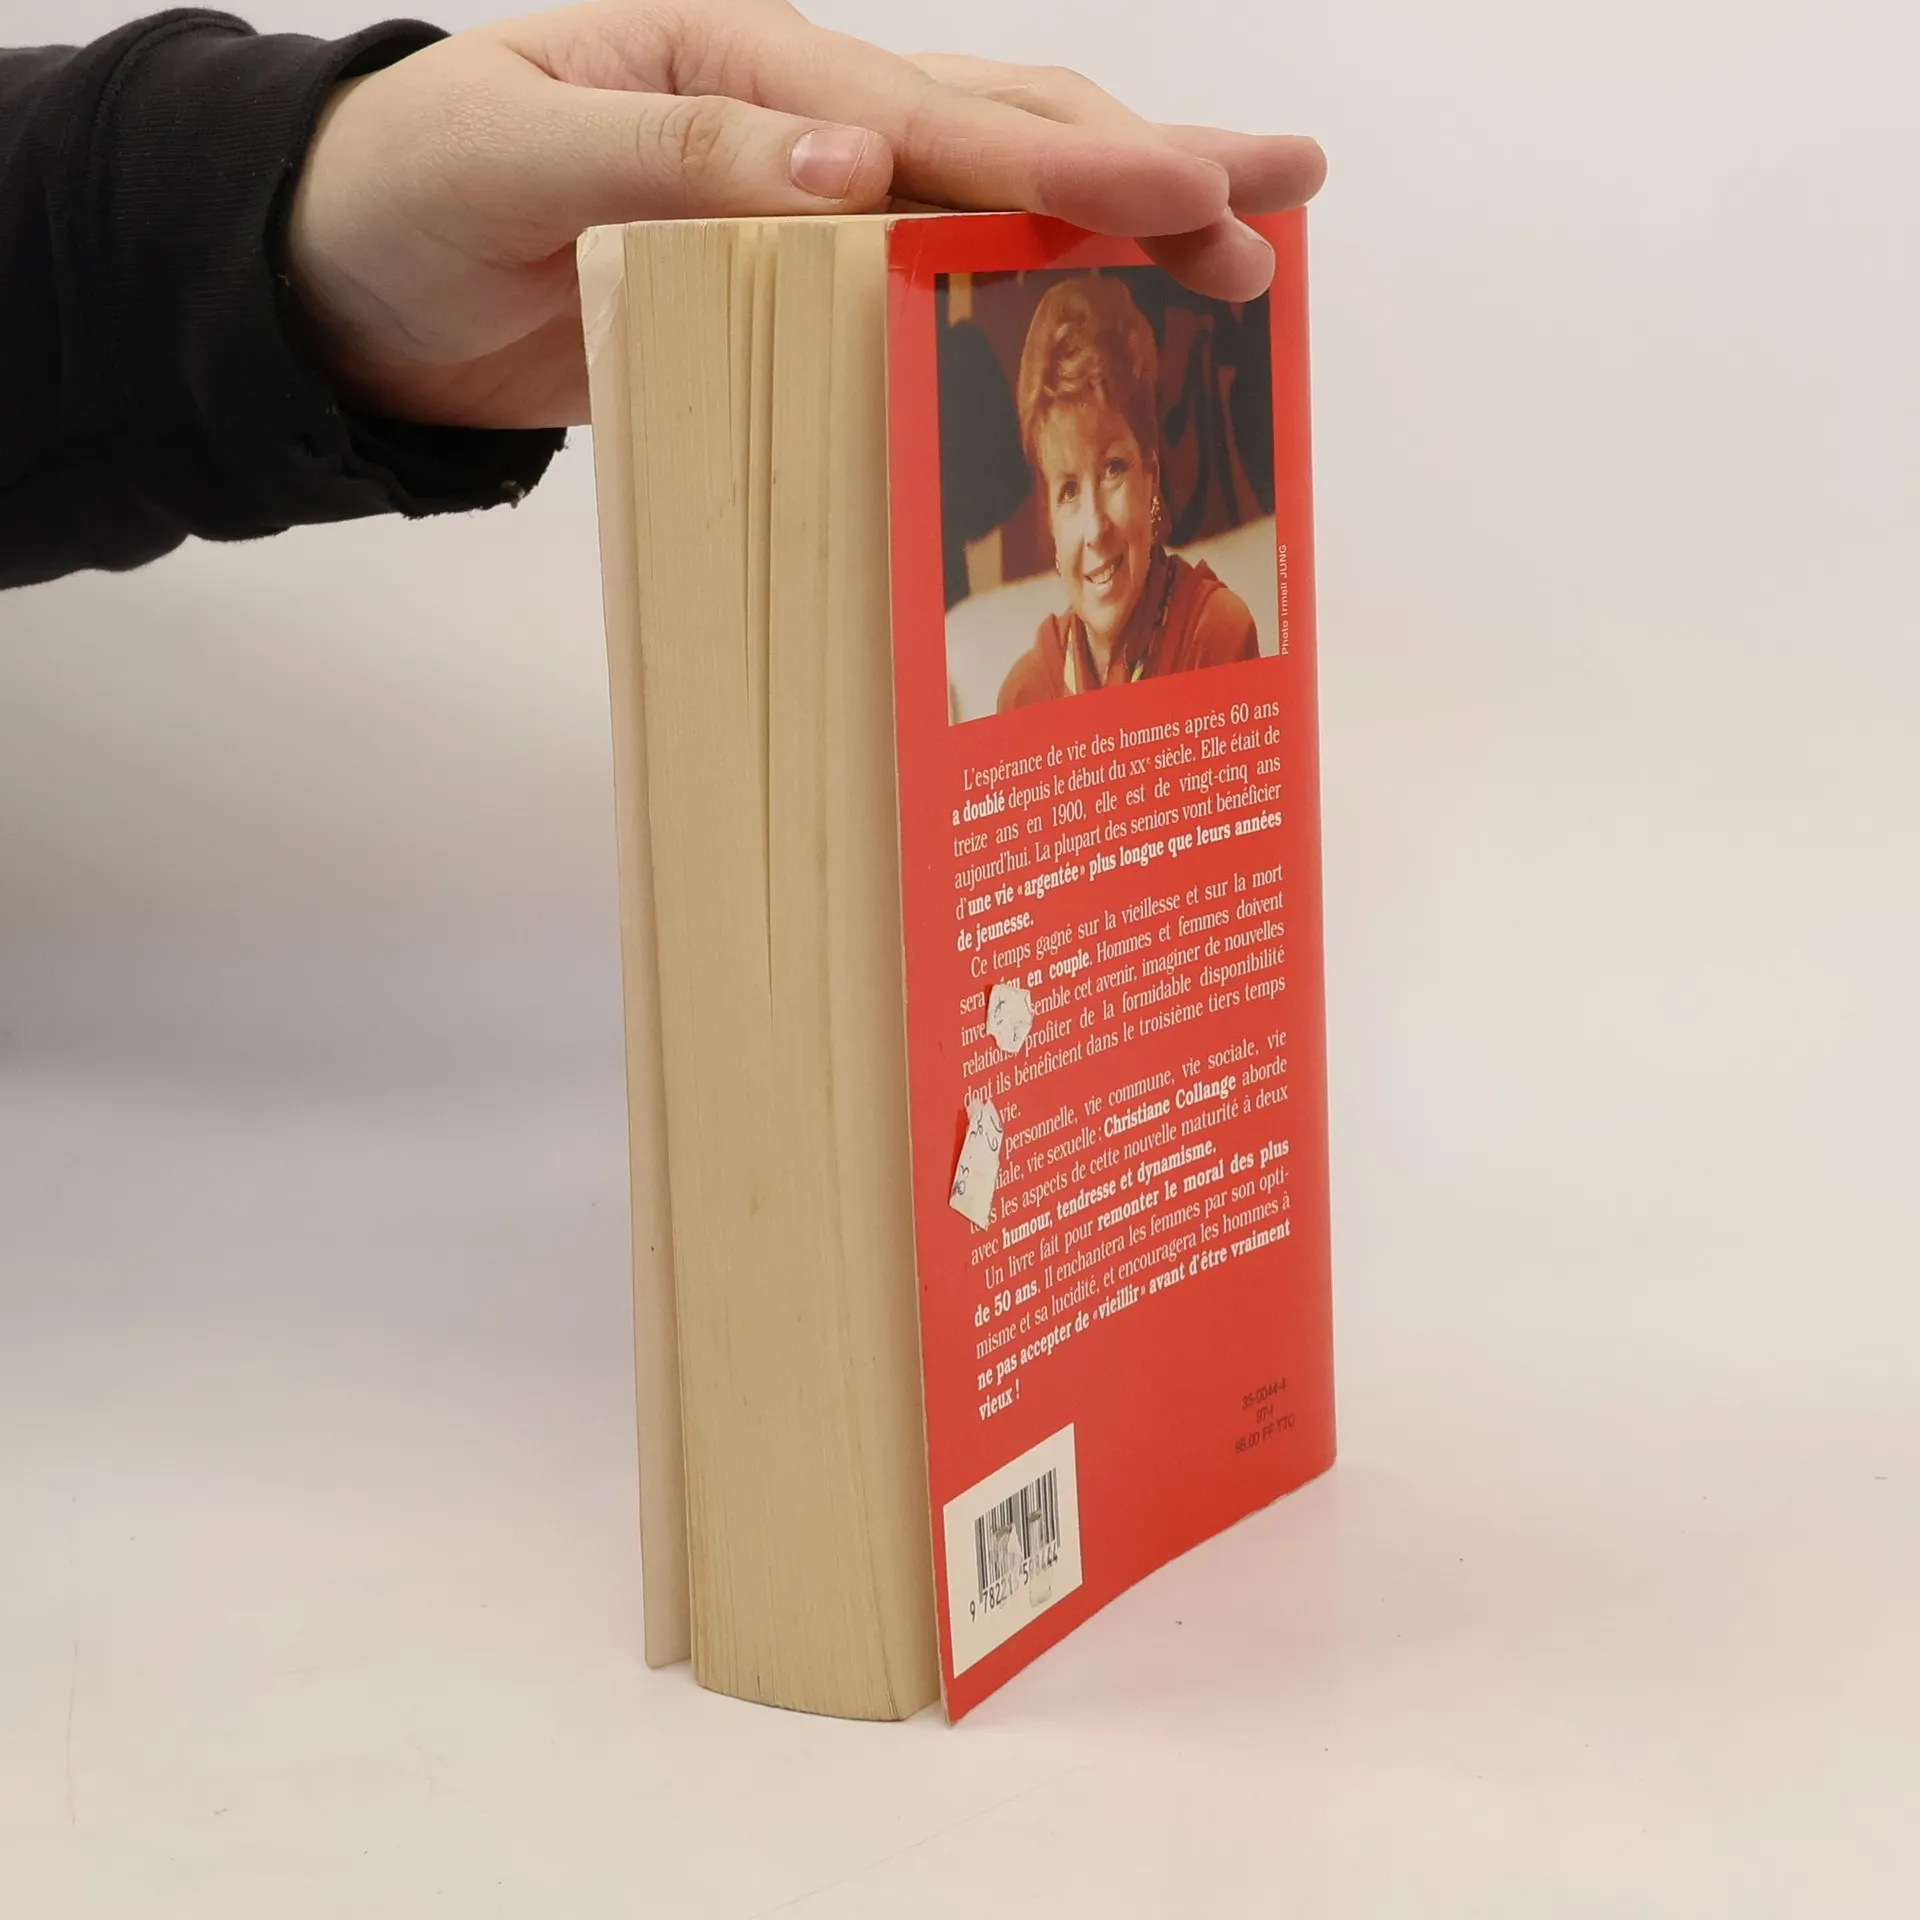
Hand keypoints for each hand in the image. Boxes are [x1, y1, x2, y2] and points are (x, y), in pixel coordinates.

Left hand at [287, 0, 1325, 430]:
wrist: (345, 280)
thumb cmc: (409, 193)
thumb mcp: (522, 153)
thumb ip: (683, 157)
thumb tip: (853, 164)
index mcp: (741, 65)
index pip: (933, 116)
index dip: (1063, 161)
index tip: (1184, 194)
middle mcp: (793, 122)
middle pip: (999, 132)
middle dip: (1146, 167)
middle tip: (1285, 195)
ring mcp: (798, 206)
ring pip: (982, 203)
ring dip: (1109, 224)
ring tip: (1237, 238)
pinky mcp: (782, 288)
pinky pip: (919, 292)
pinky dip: (1015, 302)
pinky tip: (1090, 319)